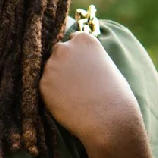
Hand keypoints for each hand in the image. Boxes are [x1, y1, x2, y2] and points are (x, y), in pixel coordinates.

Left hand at [39, 31, 142, 152]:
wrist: (109, 119)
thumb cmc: (115, 94)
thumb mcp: (105, 64)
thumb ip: (87, 56)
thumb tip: (75, 58)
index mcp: (84, 40)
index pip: (73, 39)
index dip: (77, 54)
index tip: (84, 66)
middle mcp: (64, 48)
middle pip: (58, 52)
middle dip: (64, 63)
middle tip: (78, 82)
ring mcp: (51, 65)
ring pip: (50, 70)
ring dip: (58, 79)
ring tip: (77, 95)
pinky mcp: (43, 84)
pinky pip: (46, 86)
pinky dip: (54, 94)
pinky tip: (69, 102)